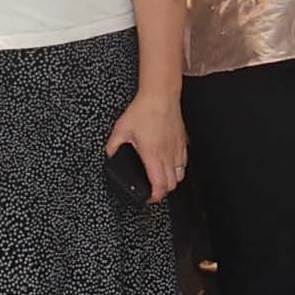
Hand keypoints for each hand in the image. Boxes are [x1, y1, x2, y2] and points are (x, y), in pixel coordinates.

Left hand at [108, 87, 189, 204]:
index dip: (154, 197)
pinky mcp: (183, 142)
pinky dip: (177, 168)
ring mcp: (177, 149)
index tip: (147, 198)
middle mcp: (167, 155)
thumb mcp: (120, 129)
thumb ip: (113, 146)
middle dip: (162, 191)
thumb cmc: (144, 110)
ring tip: (160, 178)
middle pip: (172, 185)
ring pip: (180, 175)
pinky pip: (183, 162)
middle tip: (152, 189)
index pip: (159, 185)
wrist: (160, 96)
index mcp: (152, 155)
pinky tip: (168, 164)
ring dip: (171, 181)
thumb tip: (111, 155)